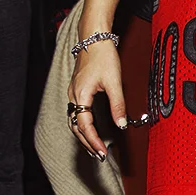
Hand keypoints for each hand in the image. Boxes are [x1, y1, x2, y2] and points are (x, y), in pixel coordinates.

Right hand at [68, 36, 126, 159]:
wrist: (94, 38)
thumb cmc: (103, 56)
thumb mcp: (114, 81)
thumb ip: (118, 104)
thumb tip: (122, 124)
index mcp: (80, 94)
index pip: (84, 125)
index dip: (93, 141)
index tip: (102, 152)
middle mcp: (73, 95)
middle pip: (76, 127)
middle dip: (87, 143)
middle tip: (100, 156)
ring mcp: (73, 93)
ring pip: (74, 121)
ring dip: (84, 136)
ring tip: (96, 148)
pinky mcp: (76, 91)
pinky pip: (76, 113)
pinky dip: (82, 126)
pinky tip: (91, 131)